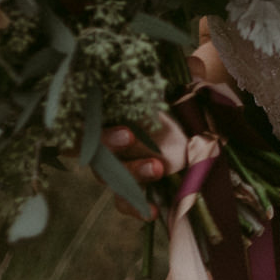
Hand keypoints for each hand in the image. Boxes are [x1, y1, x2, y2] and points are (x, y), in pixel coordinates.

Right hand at [103, 38, 230, 218]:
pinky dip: (136, 207)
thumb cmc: (173, 93)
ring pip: (111, 175)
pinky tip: (153, 211)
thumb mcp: (177, 79)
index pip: (86, 117)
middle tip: (130, 137)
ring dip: (131, 173)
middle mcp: (106, 138)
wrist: (191, 113)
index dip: (95, 123)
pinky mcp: (133, 186)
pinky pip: (124, 201)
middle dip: (110, 144)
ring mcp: (118, 164)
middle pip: (94, 146)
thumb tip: (193, 67)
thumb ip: (182, 73)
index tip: (121, 125)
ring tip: (157, 170)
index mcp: (108, 109)